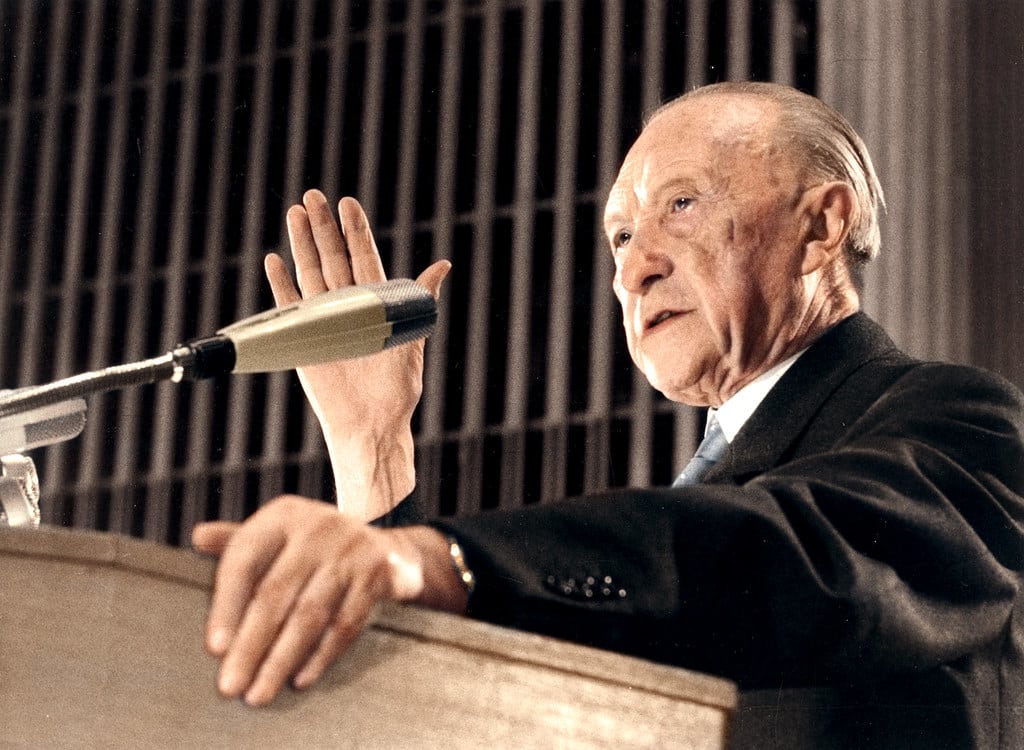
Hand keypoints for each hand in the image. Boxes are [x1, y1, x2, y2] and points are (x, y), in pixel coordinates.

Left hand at [193, 496, 465, 705]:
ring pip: (310, 613)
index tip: (214, 649)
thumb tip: (198, 536)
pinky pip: (346, 622)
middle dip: (251, 644)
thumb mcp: (280, 534)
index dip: (226, 605)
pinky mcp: (379, 571)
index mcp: (284, 515)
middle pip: (275, 592)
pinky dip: (321, 655)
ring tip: (261, 691)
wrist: (386, 550)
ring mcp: (351, 548)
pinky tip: (300, 678)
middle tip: (231, 684)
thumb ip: (238, 540)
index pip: (244, 560)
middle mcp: (317, 526)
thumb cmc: (317, 547)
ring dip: (282, 658)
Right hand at [267, 191, 449, 518]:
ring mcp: (324, 321)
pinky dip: (281, 284)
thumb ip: (419, 300)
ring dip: (301, 244)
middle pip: (333, 259)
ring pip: (310, 274)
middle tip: (313, 195)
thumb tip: (442, 264)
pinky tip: (274, 259)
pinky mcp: (304, 339)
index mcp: (376, 305)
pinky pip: (289, 306)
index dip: (355, 231)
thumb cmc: (396, 390)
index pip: (364, 258)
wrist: (369, 426)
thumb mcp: (411, 339)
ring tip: (294, 213)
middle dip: (323, 228)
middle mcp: (348, 308)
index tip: (348, 203)